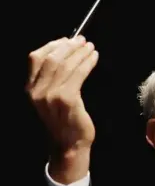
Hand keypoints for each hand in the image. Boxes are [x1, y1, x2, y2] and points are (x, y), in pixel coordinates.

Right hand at [26, 36, 98, 152]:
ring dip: (80, 53)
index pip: (35, 58)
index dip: (52, 46)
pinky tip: (94, 58)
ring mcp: (51, 96)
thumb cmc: (65, 122)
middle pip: (51, 59)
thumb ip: (52, 81)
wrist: (69, 146)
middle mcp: (37, 91)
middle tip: (83, 41)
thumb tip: (65, 55)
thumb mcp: (50, 100)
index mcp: (30, 89)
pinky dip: (87, 63)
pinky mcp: (67, 100)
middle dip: (68, 46)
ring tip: (90, 47)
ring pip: (65, 65)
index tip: (66, 40)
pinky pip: (78, 75)